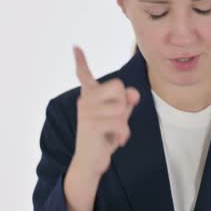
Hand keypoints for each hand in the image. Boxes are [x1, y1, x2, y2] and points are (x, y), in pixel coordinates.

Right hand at [70, 45, 139, 178]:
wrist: (91, 163)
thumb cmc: (105, 137)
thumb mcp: (120, 117)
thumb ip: (128, 101)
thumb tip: (134, 93)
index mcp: (89, 96)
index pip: (84, 74)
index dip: (80, 60)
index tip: (75, 47)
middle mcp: (85, 100)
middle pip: (119, 86)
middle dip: (125, 104)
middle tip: (115, 120)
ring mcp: (86, 111)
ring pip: (122, 106)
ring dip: (124, 123)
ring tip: (114, 132)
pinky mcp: (91, 124)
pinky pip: (120, 122)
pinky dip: (124, 134)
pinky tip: (117, 141)